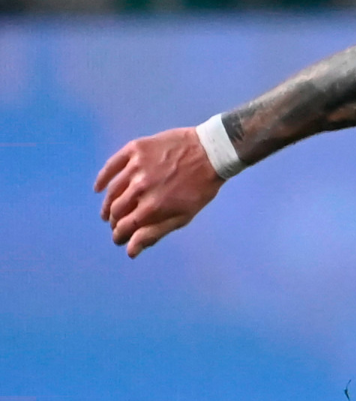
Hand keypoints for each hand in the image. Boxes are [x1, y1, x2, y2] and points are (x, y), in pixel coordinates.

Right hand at [94, 127, 221, 257]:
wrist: (212, 151)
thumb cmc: (200, 187)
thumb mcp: (183, 216)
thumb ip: (154, 233)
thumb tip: (130, 251)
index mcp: (152, 208)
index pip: (124, 228)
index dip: (119, 236)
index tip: (119, 238)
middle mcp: (141, 188)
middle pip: (116, 211)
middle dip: (115, 222)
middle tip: (117, 223)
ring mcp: (137, 167)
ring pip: (112, 191)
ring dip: (108, 204)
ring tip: (108, 211)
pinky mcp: (136, 149)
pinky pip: (112, 165)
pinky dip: (102, 178)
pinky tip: (98, 188)